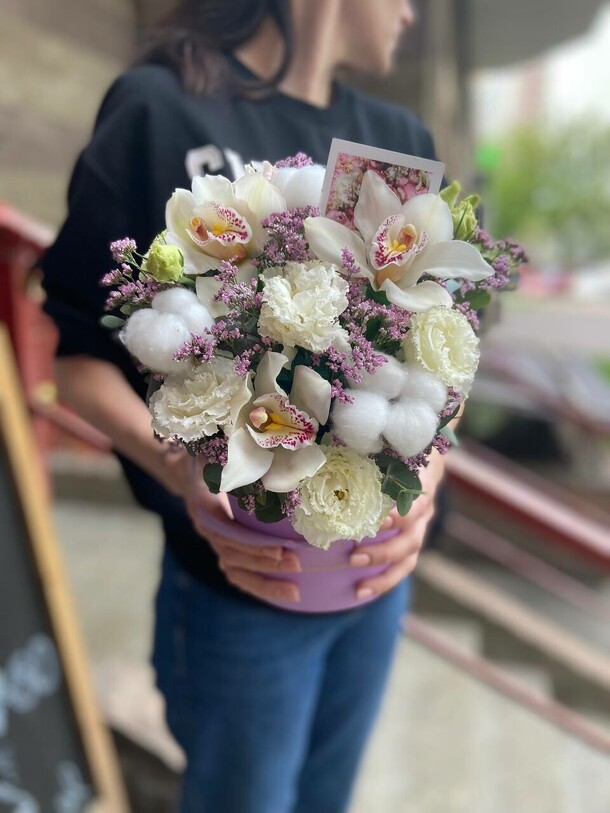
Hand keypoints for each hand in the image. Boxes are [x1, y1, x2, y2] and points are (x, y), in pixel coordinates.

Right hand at [180, 456, 301, 602]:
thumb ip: (235, 452)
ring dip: (265, 583)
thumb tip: (262, 443)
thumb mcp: (216, 449)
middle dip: (264, 564)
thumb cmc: (211, 455)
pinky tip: (287, 594)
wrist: (188, 469)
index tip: (280, 548)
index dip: (253, 544)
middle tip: (296, 564)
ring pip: (235, 572)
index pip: (228, 533)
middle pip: (233, 557)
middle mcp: (206, 529)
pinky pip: (240, 574)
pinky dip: (261, 586)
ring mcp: (214, 542)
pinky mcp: (225, 549)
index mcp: (204, 507)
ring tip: (295, 592)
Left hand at [350, 453, 443, 599]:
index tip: (379, 522)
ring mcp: (420, 529)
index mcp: (420, 485)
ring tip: (359, 585)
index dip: (400, 515)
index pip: (417, 503)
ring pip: (409, 557)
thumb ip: (367, 454)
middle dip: (384, 551)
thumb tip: (324, 457)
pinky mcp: (412, 544)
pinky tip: (361, 592)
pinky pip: (402, 568)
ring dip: (384, 573)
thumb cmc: (397, 453)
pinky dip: (384, 582)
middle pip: (411, 537)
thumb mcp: (389, 449)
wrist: (425, 460)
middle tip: (354, 557)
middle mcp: (424, 510)